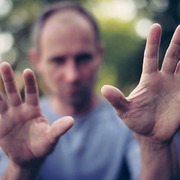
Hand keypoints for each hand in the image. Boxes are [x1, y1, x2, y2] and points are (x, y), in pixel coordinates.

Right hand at [0, 63, 73, 166]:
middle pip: (14, 92)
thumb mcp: (51, 137)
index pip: (32, 93)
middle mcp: (21, 110)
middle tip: (4, 64)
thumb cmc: (43, 145)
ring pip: (1, 100)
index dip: (30, 82)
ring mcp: (9, 116)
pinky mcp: (0, 125)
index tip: (28, 71)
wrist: (30, 158)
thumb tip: (72, 120)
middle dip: (9, 79)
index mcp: (34, 109)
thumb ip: (59, 128)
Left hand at [102, 23, 179, 143]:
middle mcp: (163, 79)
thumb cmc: (136, 120)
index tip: (155, 27)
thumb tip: (104, 89)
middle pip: (172, 56)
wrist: (151, 134)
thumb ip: (116, 100)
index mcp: (149, 79)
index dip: (153, 42)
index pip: (150, 57)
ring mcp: (175, 86)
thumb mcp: (124, 110)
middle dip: (178, 42)